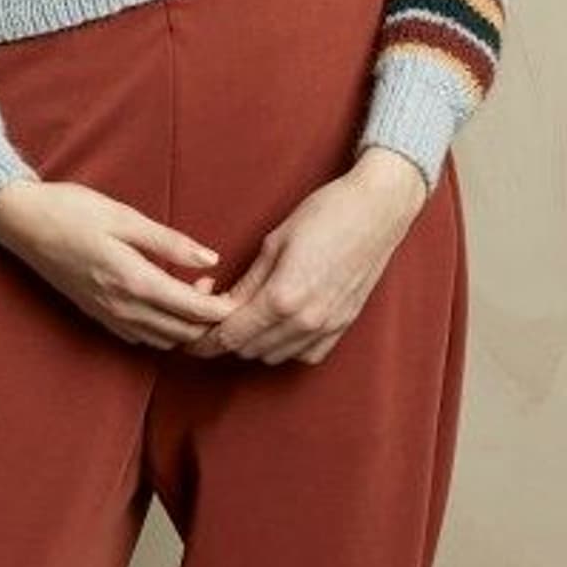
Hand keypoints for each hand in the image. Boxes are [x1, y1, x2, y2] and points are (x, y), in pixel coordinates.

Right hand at [0, 177, 244, 350]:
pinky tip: (167, 305)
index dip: (223, 310)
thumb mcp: (126, 217)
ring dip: (186, 327)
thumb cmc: (73, 210)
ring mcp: (107, 316)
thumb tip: (212, 259)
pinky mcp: (97, 316)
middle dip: (209, 321)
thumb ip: (171, 243)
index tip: (242, 298)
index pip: (192, 310)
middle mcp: (122, 307)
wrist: (23, 222)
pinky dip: (162, 330)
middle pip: (183, 333)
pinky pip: (140, 338)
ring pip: (163, 340)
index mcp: (133, 280)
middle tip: (222, 290)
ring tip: (194, 293)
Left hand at [176, 146, 428, 366]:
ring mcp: (327, 327)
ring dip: (253, 343)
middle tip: (216, 313)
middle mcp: (305, 321)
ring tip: (246, 316)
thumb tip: (219, 307)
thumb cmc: (326, 215)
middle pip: (248, 350)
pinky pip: (305, 355)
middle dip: (225, 338)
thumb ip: (246, 283)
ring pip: (274, 356)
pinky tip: (278, 325)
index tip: (189, 337)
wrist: (378, 210)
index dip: (203, 341)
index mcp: (282, 298)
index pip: (230, 337)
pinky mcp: (343, 326)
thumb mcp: (274, 243)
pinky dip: (285, 347)